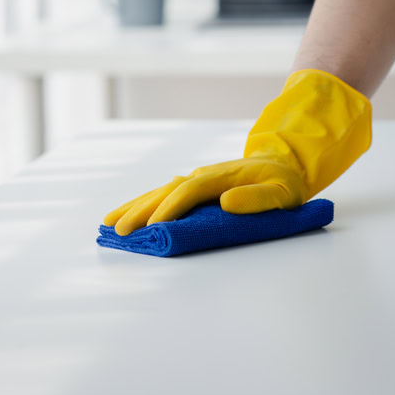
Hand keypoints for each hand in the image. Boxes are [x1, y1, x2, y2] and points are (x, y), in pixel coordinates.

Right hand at [103, 69, 371, 235]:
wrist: (285, 164)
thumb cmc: (285, 184)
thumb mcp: (282, 194)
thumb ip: (257, 199)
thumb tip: (226, 202)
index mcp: (222, 177)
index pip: (190, 192)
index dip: (171, 208)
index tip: (154, 226)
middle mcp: (204, 176)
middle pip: (166, 191)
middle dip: (141, 210)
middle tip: (118, 229)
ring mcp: (197, 179)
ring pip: (160, 192)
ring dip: (135, 206)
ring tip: (110, 222)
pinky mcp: (195, 186)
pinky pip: (165, 194)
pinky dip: (145, 203)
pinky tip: (130, 212)